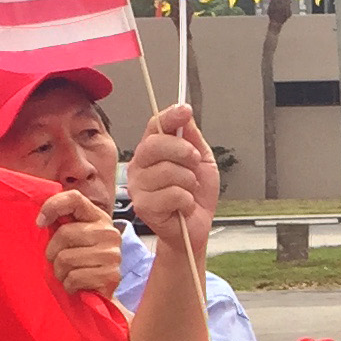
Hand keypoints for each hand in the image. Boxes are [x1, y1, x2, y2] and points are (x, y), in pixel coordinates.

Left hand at [42, 190, 123, 295]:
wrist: (99, 293)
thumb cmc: (79, 262)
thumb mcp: (72, 238)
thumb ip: (61, 223)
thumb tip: (41, 219)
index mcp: (98, 217)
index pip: (74, 198)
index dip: (52, 206)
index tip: (40, 223)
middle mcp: (109, 233)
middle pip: (65, 234)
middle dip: (52, 253)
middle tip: (57, 262)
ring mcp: (113, 254)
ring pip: (66, 258)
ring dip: (59, 272)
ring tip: (67, 275)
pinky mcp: (111, 276)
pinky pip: (74, 277)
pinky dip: (68, 285)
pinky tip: (76, 285)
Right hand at [129, 106, 220, 265]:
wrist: (195, 229)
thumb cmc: (195, 197)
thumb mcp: (202, 162)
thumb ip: (193, 139)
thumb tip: (184, 114)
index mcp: (152, 151)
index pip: (155, 125)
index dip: (169, 116)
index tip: (185, 111)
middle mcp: (140, 165)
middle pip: (157, 144)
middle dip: (184, 152)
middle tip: (194, 164)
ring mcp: (138, 185)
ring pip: (169, 171)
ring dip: (189, 182)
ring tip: (188, 191)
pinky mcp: (143, 206)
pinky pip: (173, 194)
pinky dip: (187, 201)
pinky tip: (183, 206)